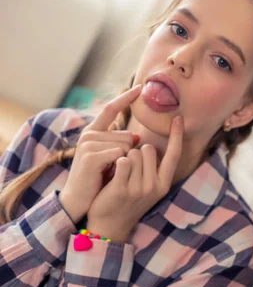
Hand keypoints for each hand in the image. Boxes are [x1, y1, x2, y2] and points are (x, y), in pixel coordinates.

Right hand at [59, 85, 141, 223]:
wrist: (80, 199)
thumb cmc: (98, 179)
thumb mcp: (110, 157)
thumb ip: (120, 143)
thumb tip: (136, 137)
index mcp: (93, 132)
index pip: (111, 109)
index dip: (125, 98)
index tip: (139, 87)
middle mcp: (88, 135)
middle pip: (127, 134)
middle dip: (128, 152)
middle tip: (113, 167)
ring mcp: (88, 144)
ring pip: (126, 144)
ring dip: (124, 160)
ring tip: (109, 171)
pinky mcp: (90, 156)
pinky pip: (120, 154)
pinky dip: (120, 165)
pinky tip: (107, 173)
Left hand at [86, 117, 183, 242]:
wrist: (109, 225)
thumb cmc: (127, 200)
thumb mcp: (148, 187)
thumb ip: (152, 168)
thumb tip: (151, 144)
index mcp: (164, 184)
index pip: (174, 155)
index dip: (177, 135)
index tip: (178, 118)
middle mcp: (155, 186)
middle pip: (149, 149)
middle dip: (137, 150)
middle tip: (128, 167)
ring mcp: (139, 189)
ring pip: (134, 153)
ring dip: (124, 156)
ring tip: (119, 172)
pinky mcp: (122, 189)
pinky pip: (122, 161)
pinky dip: (116, 161)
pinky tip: (112, 171)